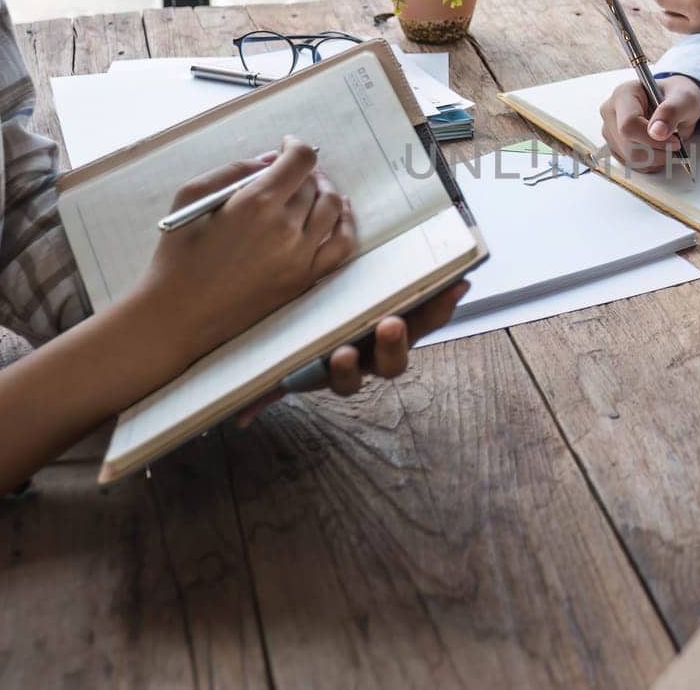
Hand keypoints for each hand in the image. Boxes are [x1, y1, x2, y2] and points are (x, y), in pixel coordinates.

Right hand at [132, 136, 355, 374]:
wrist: (179, 314)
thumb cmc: (178, 255)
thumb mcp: (191, 196)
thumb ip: (234, 170)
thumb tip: (271, 158)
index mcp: (256, 203)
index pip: (300, 160)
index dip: (296, 146)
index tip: (287, 146)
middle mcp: (285, 228)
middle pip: (313, 184)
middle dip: (304, 172)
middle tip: (290, 171)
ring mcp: (299, 256)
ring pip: (332, 209)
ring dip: (326, 191)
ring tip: (314, 187)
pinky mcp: (304, 279)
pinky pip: (341, 246)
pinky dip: (346, 224)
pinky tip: (340, 212)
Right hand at [233, 279, 470, 425]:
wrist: (334, 308)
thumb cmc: (307, 343)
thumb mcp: (286, 365)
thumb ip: (264, 387)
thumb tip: (237, 418)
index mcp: (341, 368)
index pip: (345, 379)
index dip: (346, 371)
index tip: (341, 354)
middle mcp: (374, 355)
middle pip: (389, 363)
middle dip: (391, 347)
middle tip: (388, 324)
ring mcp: (399, 334)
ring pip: (418, 332)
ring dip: (430, 318)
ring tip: (441, 296)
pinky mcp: (417, 314)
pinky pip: (437, 310)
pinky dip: (449, 298)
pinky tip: (462, 281)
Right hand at [598, 75, 699, 172]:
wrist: (676, 103)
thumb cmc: (679, 97)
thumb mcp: (684, 99)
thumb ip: (671, 112)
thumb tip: (657, 132)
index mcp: (624, 94)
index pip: (628, 125)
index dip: (652, 140)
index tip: (675, 141)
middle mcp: (611, 112)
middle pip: (628, 145)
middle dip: (656, 151)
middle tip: (675, 143)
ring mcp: (611, 131)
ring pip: (630, 158)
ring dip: (655, 158)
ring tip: (667, 144)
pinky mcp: (615, 147)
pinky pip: (631, 165)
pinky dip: (650, 163)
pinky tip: (659, 150)